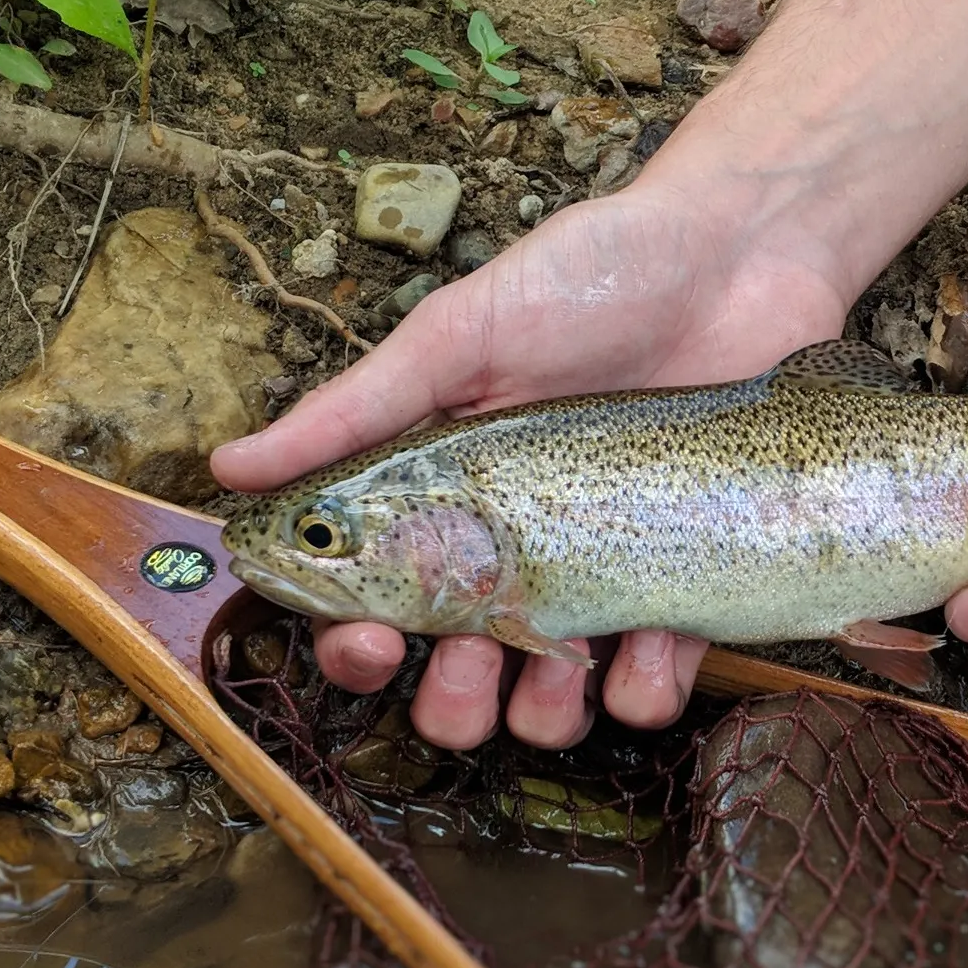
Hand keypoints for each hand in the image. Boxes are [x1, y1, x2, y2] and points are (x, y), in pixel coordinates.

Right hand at [212, 177, 848, 749]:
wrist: (740, 254)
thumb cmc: (593, 279)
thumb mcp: (464, 333)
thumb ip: (359, 408)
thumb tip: (228, 467)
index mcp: (449, 497)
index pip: (381, 599)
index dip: (359, 644)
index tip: (371, 645)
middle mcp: (519, 546)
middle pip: (461, 672)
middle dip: (453, 701)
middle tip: (468, 666)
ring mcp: (604, 566)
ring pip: (554, 698)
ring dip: (545, 713)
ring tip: (562, 667)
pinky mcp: (685, 574)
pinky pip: (657, 672)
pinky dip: (647, 684)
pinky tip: (650, 644)